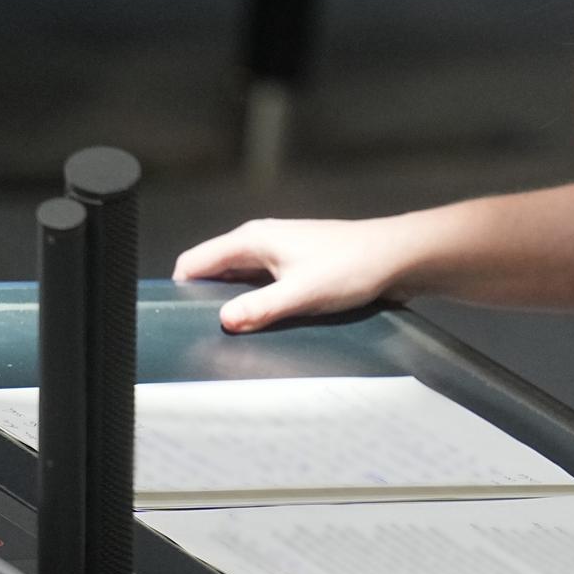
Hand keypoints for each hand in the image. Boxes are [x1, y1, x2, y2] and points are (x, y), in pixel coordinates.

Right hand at [171, 217, 411, 332]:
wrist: (395, 257)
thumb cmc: (352, 266)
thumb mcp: (300, 294)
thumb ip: (259, 309)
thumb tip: (224, 322)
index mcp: (252, 240)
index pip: (194, 261)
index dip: (180, 289)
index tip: (177, 319)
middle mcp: (260, 242)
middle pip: (214, 272)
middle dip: (206, 300)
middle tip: (206, 334)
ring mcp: (278, 253)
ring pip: (239, 281)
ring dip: (235, 304)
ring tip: (235, 333)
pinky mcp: (295, 266)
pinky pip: (261, 285)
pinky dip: (257, 302)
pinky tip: (264, 324)